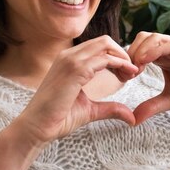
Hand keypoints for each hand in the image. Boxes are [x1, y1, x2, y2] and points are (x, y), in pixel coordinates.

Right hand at [14, 36, 137, 149]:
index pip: (100, 47)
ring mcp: (70, 61)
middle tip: (133, 73)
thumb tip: (131, 117)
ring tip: (131, 75)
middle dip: (123, 54)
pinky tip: (126, 77)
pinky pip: (104, 59)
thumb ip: (110, 108)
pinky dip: (119, 64)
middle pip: (105, 41)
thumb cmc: (58, 118)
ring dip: (123, 58)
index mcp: (69, 60)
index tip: (128, 74)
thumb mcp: (90, 110)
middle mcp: (69, 55)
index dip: (118, 57)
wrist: (36, 128)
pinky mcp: (74, 70)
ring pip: (106, 45)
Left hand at [127, 32, 169, 126]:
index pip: (139, 49)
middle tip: (126, 72)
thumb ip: (152, 106)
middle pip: (143, 38)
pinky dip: (159, 49)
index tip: (120, 77)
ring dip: (142, 49)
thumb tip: (132, 119)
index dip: (127, 60)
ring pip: (156, 38)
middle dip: (131, 52)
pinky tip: (148, 60)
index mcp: (164, 58)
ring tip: (135, 66)